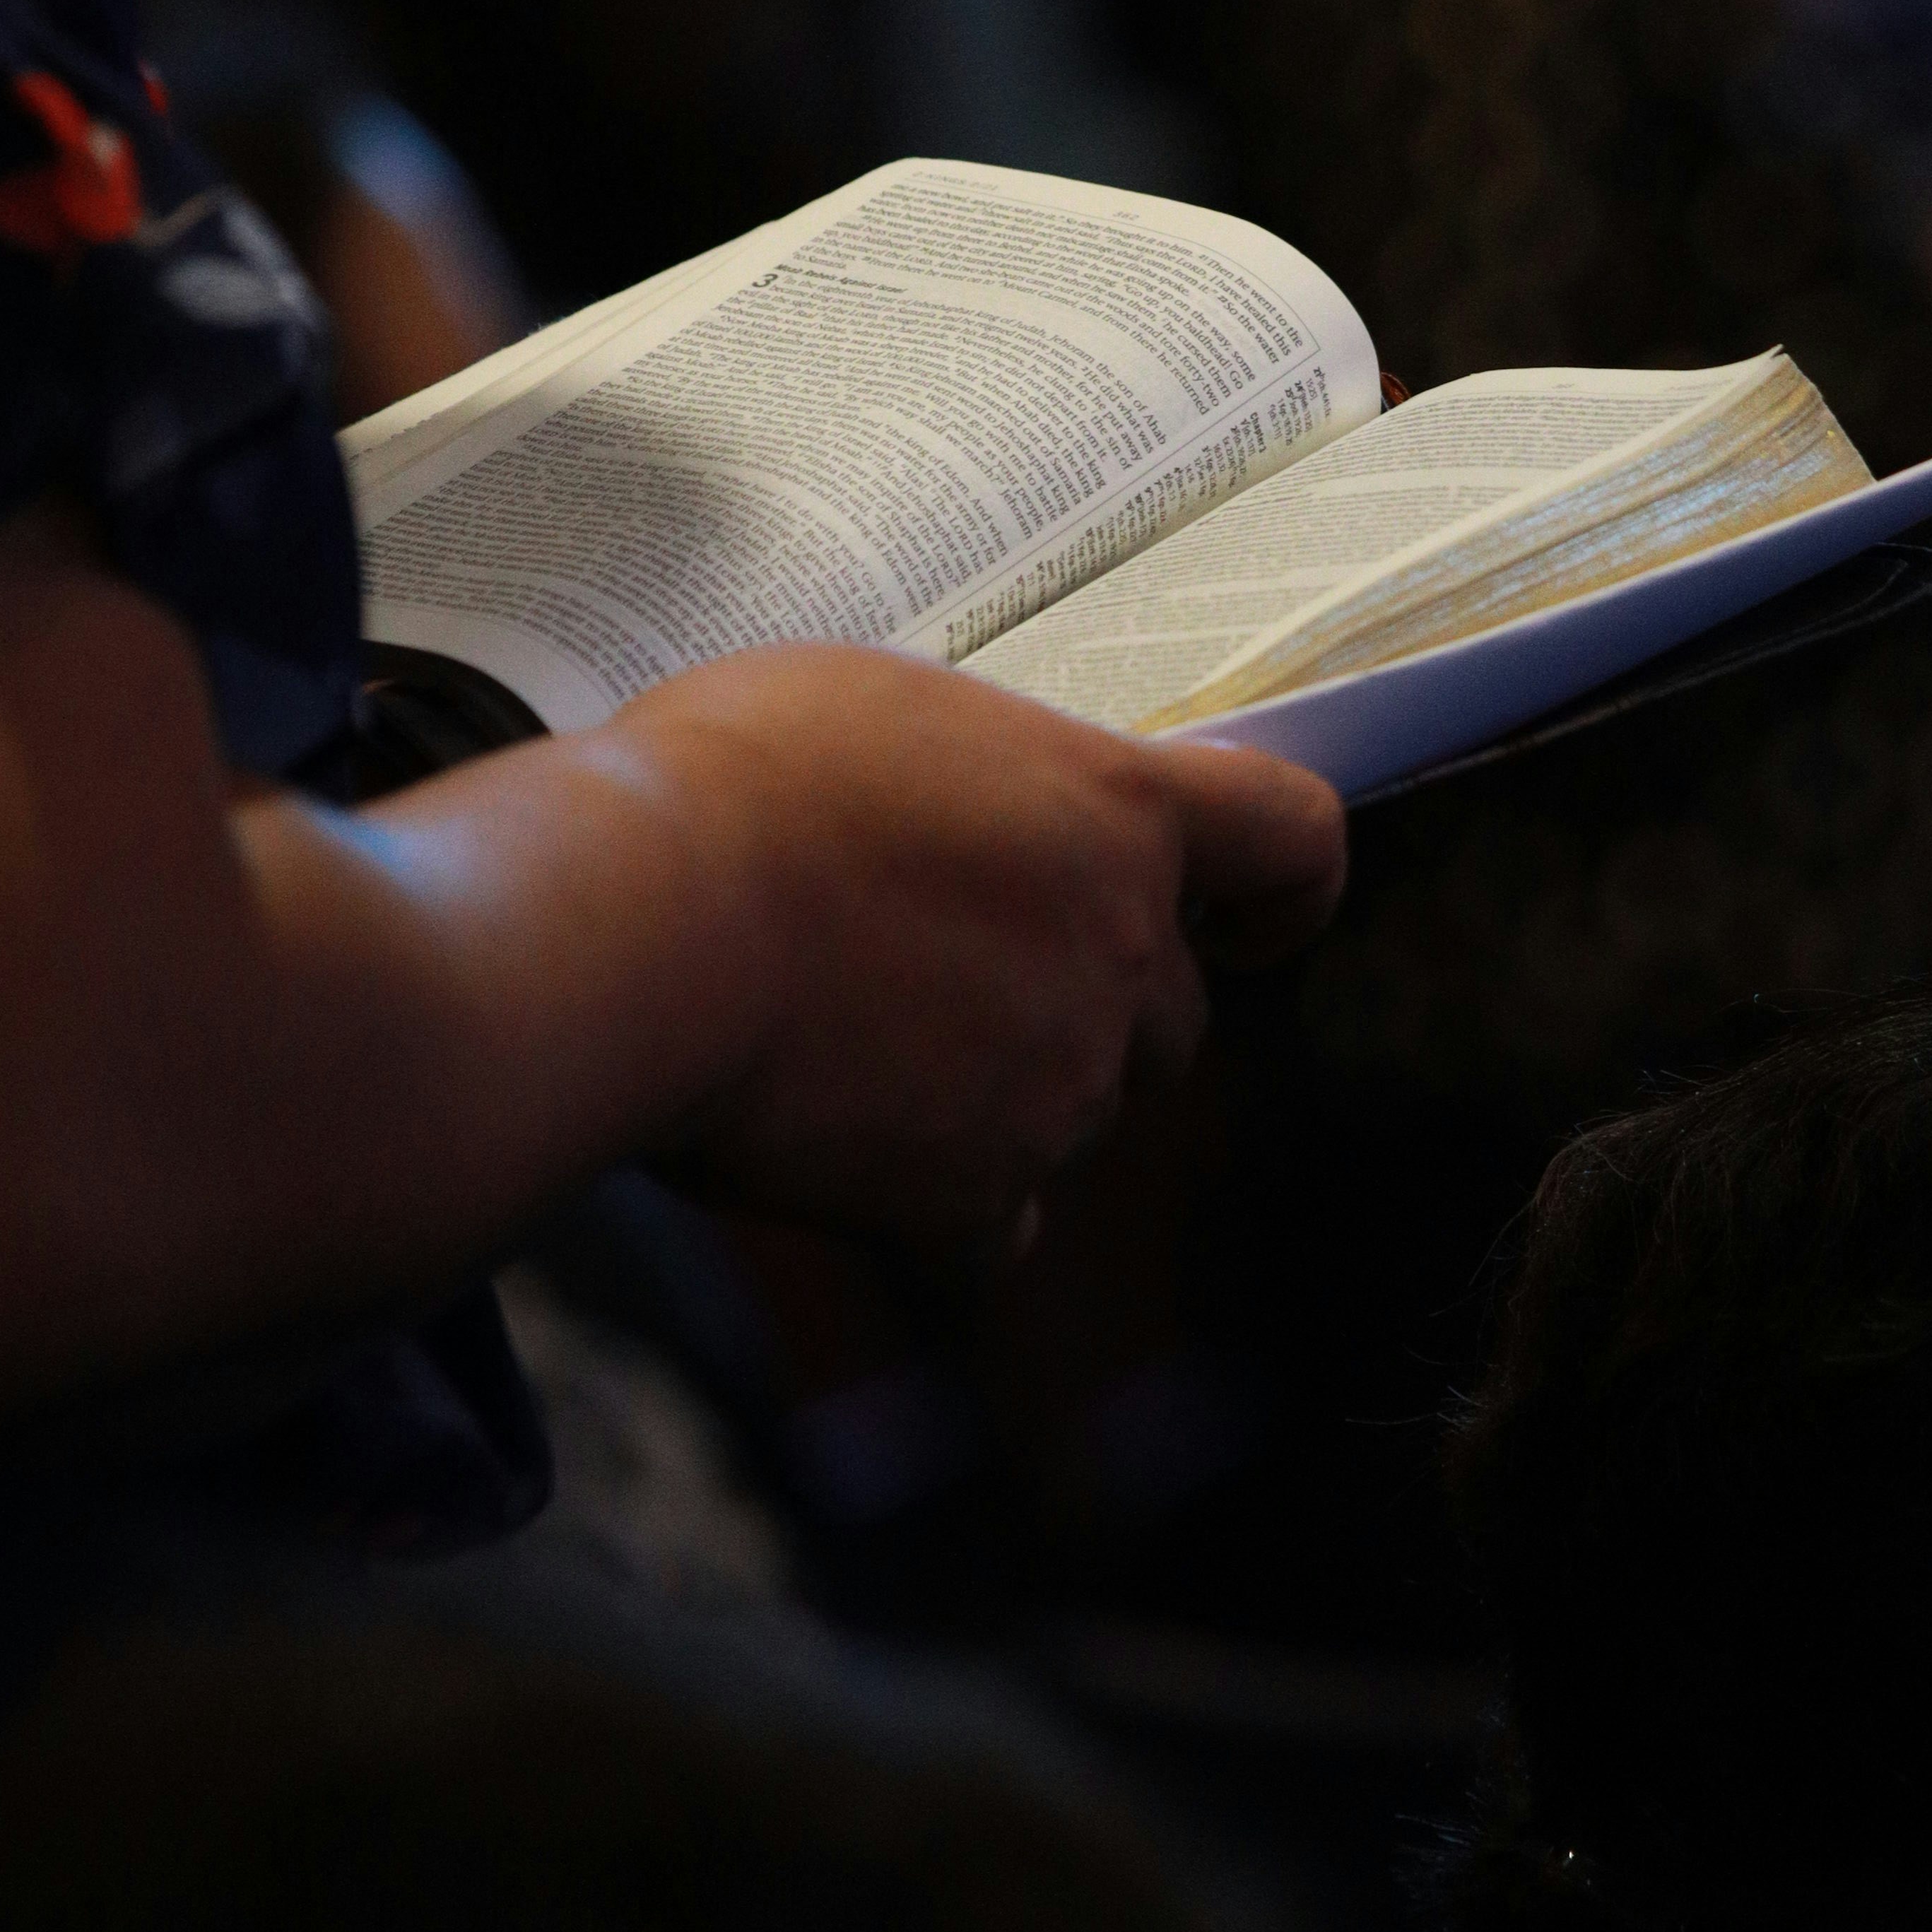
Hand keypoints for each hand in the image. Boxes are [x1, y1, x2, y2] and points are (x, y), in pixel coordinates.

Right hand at [593, 650, 1344, 1255]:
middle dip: (1090, 1006)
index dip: (1282, 887)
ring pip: (1073, 1113)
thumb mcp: (878, 712)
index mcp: (1117, 812)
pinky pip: (992, 1219)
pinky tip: (836, 1144)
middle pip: (1171, 1013)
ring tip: (853, 1039)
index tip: (1245, 915)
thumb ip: (981, 783)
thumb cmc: (732, 783)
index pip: (1293, 842)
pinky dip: (932, 1199)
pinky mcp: (977, 1194)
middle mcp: (1121, 954)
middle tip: (949, 972)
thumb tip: (965, 818)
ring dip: (998, 1094)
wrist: (638, 926)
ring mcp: (1060, 1086)